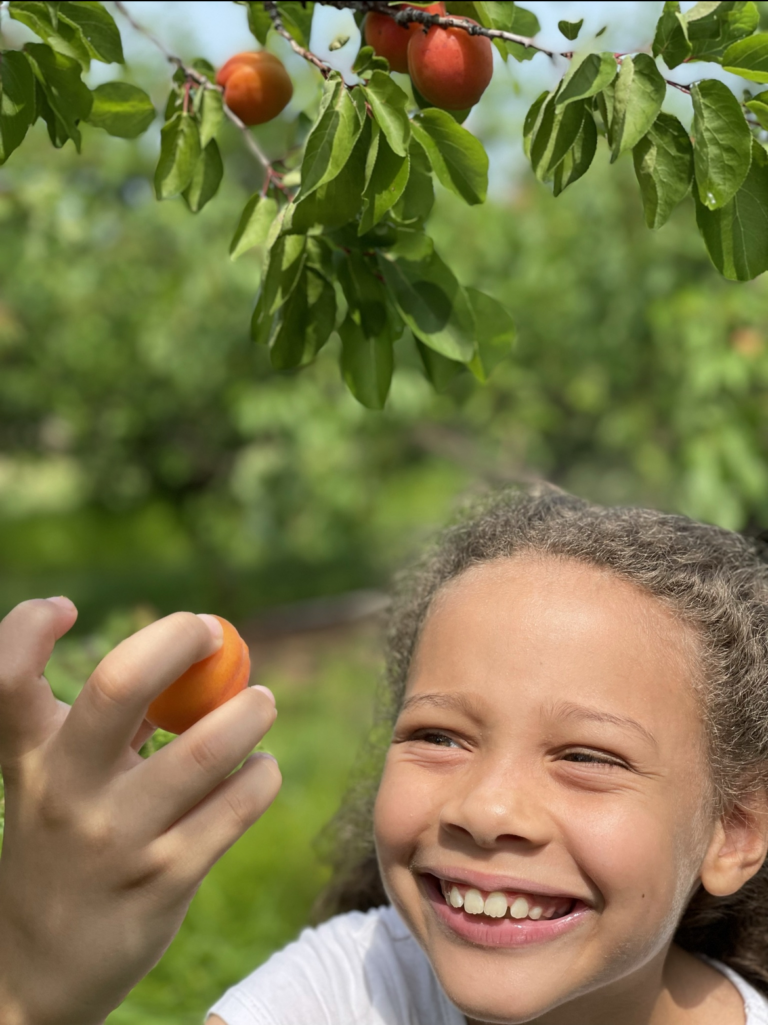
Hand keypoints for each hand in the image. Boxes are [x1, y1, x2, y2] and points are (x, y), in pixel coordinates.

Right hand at [0, 598, 280, 1024]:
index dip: (25, 628)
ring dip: (250, 710)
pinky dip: (262, 774)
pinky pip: (236, 806)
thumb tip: (193, 655)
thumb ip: (107, 721)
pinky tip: (261, 769)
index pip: (3, 680)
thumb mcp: (55, 779)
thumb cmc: (60, 843)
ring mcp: (116, 840)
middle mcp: (66, 793)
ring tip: (261, 702)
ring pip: (205, 749)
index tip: (65, 607)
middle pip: (119, 688)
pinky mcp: (165, 881)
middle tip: (211, 630)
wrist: (38, 970)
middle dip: (177, 640)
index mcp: (30, 759)